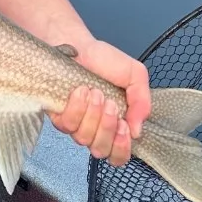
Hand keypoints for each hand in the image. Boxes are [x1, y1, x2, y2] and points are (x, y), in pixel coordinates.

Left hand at [49, 39, 151, 165]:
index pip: (119, 155)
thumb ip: (142, 102)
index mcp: (116, 124)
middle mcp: (96, 129)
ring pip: (85, 139)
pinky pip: (68, 125)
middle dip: (108, 128)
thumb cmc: (104, 61)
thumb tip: (137, 131)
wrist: (78, 46)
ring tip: (95, 92)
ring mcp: (76, 125)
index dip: (122, 147)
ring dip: (93, 115)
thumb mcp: (135, 76)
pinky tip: (81, 91)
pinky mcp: (59, 117)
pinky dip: (77, 108)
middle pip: (102, 151)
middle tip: (111, 104)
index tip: (124, 125)